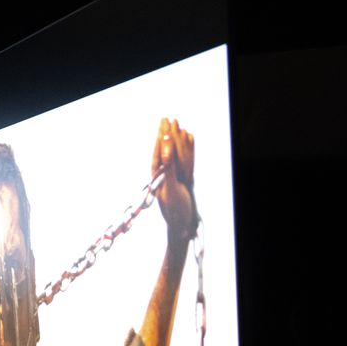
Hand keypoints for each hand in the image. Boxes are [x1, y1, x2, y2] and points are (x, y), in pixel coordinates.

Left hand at [153, 118, 197, 243]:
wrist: (182, 227)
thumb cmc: (175, 211)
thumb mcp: (171, 188)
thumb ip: (168, 167)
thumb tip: (165, 148)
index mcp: (158, 175)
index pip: (160, 151)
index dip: (162, 137)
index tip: (163, 123)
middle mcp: (164, 175)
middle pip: (166, 150)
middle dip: (166, 134)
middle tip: (166, 118)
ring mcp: (173, 178)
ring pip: (175, 155)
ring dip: (175, 140)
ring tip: (176, 126)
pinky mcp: (182, 182)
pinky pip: (184, 163)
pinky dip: (186, 151)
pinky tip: (188, 145)